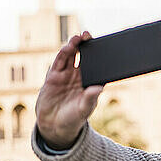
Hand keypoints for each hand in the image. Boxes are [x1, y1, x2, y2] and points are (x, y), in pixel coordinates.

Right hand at [35, 32, 102, 148]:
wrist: (54, 125)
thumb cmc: (73, 118)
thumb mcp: (84, 109)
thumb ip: (90, 98)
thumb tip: (98, 88)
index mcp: (91, 82)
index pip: (98, 66)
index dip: (102, 56)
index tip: (106, 46)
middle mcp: (80, 76)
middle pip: (84, 56)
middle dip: (87, 45)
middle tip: (89, 35)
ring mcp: (67, 75)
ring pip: (71, 56)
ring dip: (75, 45)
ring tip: (79, 37)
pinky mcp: (54, 76)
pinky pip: (59, 62)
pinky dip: (63, 53)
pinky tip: (68, 46)